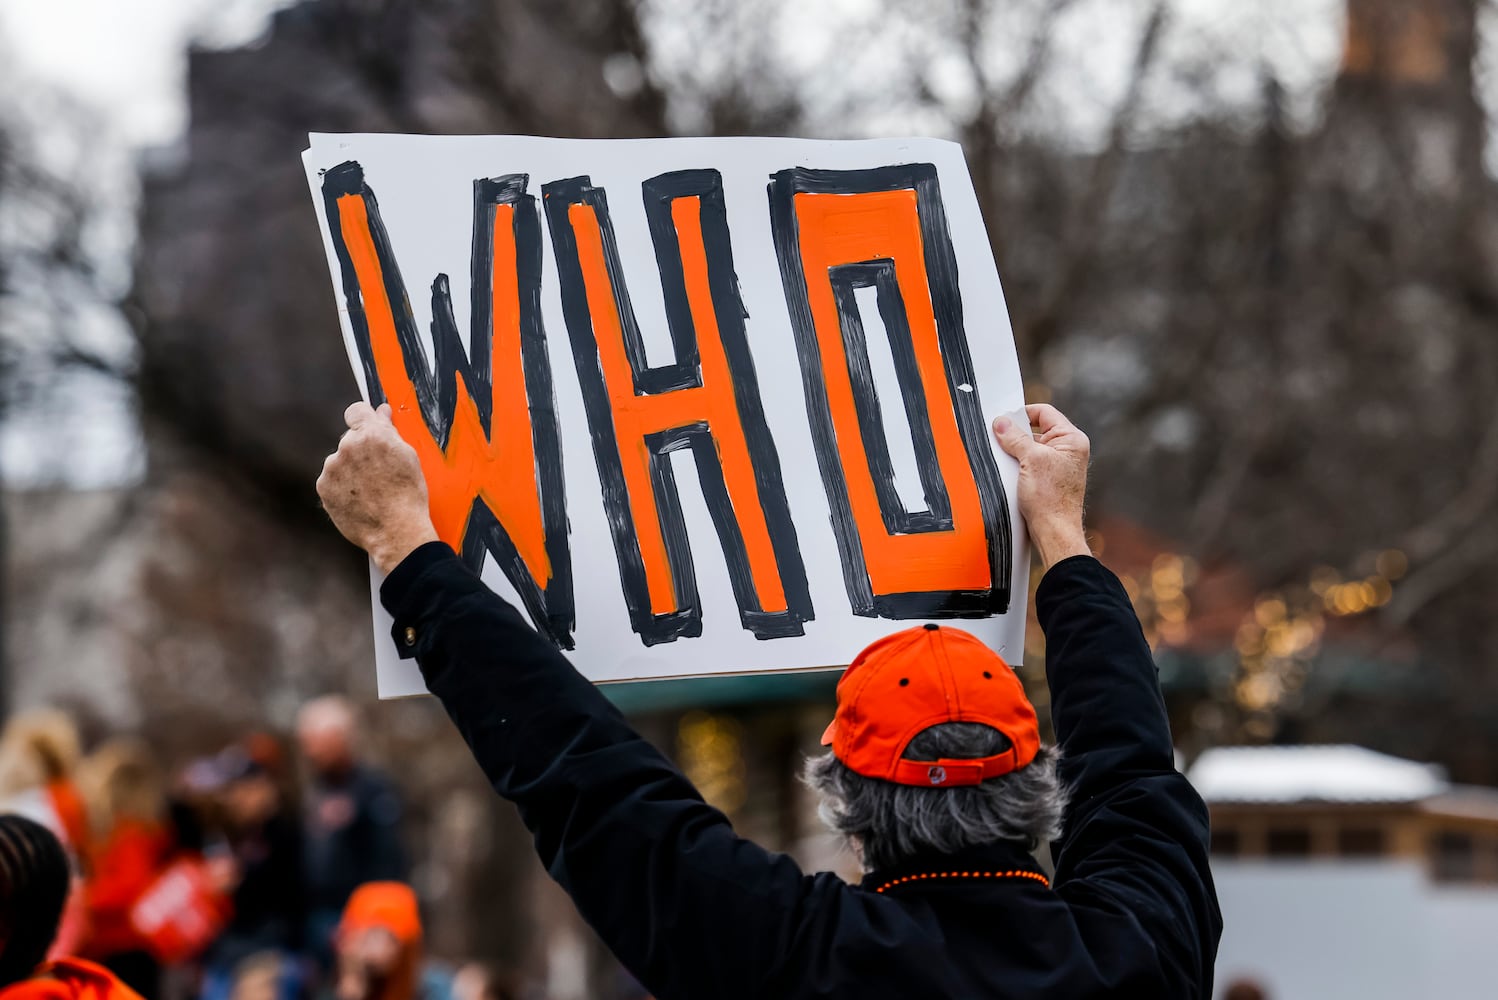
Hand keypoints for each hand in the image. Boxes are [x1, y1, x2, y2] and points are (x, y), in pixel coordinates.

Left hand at [317, 402, 438, 572]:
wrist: (396, 531)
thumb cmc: (408, 495)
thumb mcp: (409, 458)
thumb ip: (390, 431)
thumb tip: (381, 413)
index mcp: (372, 434)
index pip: (357, 411)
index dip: (363, 418)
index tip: (367, 428)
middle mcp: (348, 446)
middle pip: (350, 438)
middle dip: (361, 450)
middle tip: (378, 471)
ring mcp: (332, 467)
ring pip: (340, 460)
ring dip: (350, 469)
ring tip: (370, 490)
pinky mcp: (323, 487)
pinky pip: (331, 479)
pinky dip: (342, 487)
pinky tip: (359, 499)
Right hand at [992, 403, 1091, 569]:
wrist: (1053, 531)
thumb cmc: (1050, 499)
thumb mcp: (1030, 460)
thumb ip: (1015, 438)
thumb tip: (1001, 423)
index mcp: (1072, 440)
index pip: (1045, 413)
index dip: (1023, 413)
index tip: (1004, 420)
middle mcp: (1068, 450)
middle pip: (1036, 430)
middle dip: (1016, 435)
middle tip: (999, 439)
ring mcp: (1059, 465)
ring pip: (1031, 448)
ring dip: (1015, 452)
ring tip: (1005, 460)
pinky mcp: (1049, 479)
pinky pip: (1030, 463)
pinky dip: (1018, 465)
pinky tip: (1008, 472)